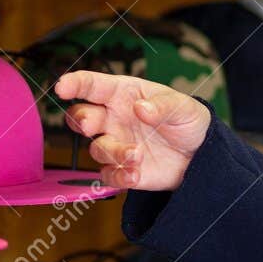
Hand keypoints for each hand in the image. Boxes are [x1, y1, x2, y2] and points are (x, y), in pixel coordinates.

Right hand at [53, 69, 212, 192]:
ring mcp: (116, 144)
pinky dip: (118, 177)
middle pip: (81, 117)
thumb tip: (140, 108)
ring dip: (113, 152)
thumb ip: (163, 106)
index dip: (75, 84)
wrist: (200, 154)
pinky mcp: (122, 170)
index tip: (62, 87)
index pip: (93, 85)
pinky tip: (135, 174)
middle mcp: (113, 118)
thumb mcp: (183, 107)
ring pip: (96, 149)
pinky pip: (108, 175)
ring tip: (138, 154)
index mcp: (124, 94)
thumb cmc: (188, 121)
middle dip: (80, 120)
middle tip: (91, 125)